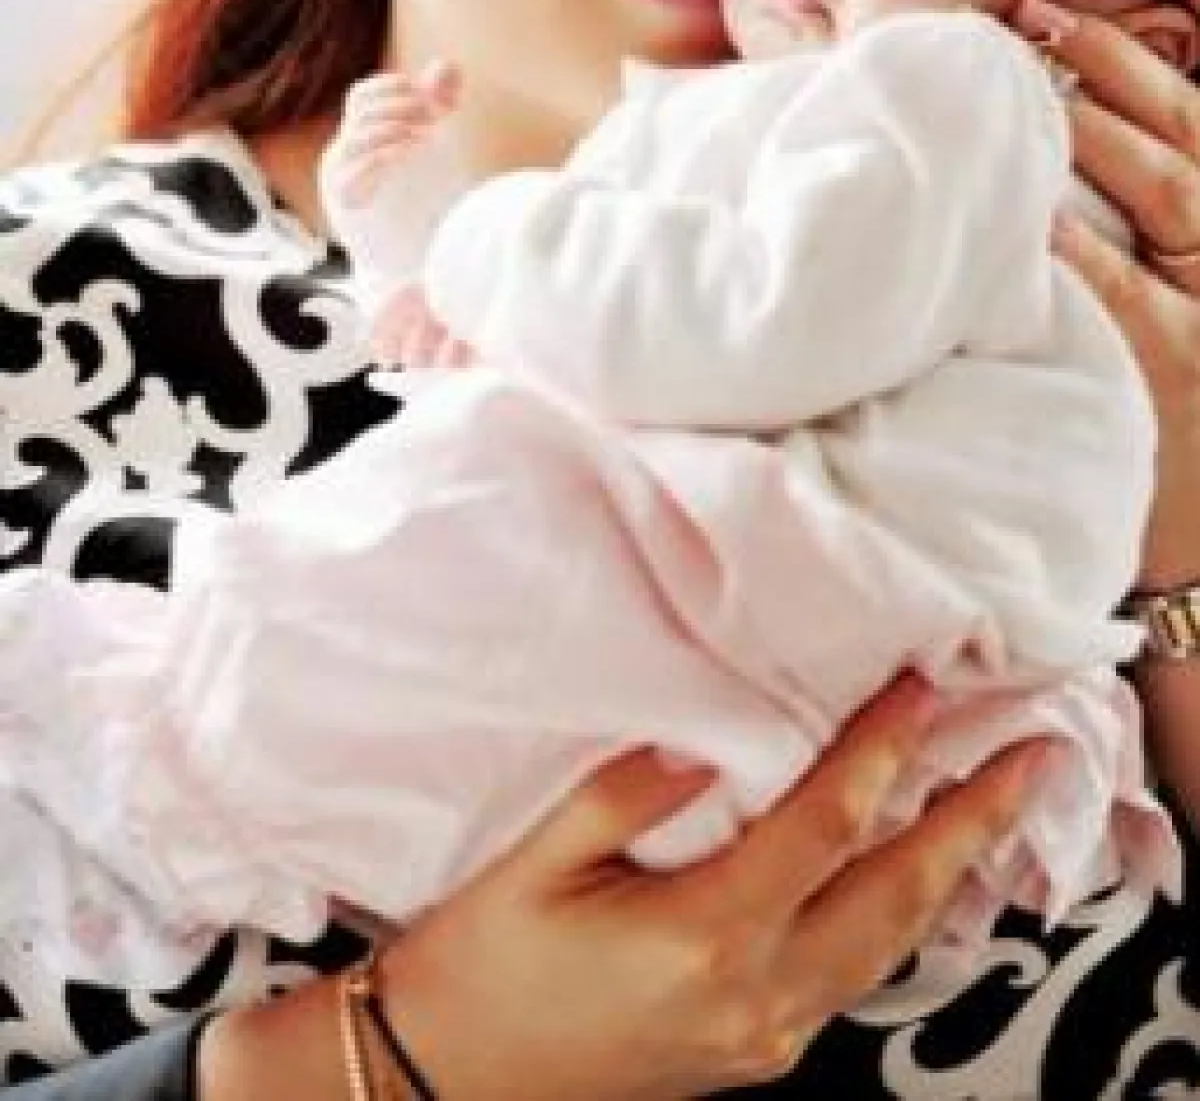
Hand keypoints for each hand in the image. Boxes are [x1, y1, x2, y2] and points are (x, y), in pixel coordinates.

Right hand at [323, 63, 461, 211]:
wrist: (407, 254)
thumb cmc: (418, 201)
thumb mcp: (434, 146)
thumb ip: (438, 105)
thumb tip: (446, 66)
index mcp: (360, 136)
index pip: (361, 96)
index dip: (389, 86)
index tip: (423, 90)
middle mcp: (344, 152)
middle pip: (360, 111)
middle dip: (400, 105)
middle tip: (434, 111)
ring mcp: (339, 177)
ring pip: (356, 136)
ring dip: (395, 127)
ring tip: (428, 133)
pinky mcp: (344, 202)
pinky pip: (353, 171)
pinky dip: (384, 154)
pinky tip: (411, 151)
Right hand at [373, 677, 1044, 1100]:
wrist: (440, 1080)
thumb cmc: (480, 969)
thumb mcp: (533, 863)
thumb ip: (625, 793)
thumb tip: (700, 738)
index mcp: (700, 939)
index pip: (824, 828)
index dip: (881, 752)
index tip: (922, 691)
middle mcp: (751, 997)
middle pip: (893, 898)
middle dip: (970, 823)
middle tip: (1028, 759)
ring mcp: (760, 1036)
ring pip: (886, 949)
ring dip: (949, 873)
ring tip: (994, 811)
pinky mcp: (752, 1052)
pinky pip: (852, 978)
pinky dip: (899, 921)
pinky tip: (912, 883)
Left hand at [1015, 0, 1199, 587]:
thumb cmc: (1184, 413)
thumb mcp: (1176, 295)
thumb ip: (1151, 208)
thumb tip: (1097, 122)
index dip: (1152, 49)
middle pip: (1187, 137)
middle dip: (1110, 67)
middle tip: (1031, 19)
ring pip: (1170, 189)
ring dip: (1096, 127)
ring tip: (1027, 79)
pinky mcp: (1176, 368)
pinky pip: (1126, 287)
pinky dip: (1078, 240)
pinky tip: (1027, 204)